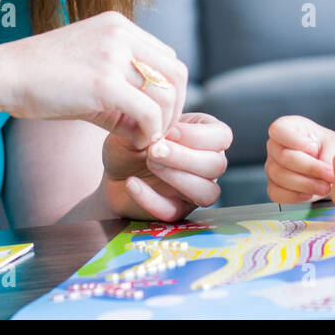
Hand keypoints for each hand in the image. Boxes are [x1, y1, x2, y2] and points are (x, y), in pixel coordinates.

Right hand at [0, 10, 186, 148]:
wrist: (0, 76)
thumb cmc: (40, 79)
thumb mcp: (89, 73)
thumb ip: (122, 89)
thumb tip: (151, 123)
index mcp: (118, 25)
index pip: (167, 57)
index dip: (168, 90)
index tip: (154, 115)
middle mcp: (121, 33)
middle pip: (176, 73)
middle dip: (174, 107)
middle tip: (158, 131)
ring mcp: (113, 55)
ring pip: (166, 93)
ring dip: (162, 123)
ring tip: (144, 138)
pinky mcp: (105, 83)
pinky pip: (148, 113)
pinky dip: (150, 132)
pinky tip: (135, 142)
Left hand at [103, 113, 232, 220]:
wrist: (113, 171)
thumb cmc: (132, 143)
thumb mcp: (138, 126)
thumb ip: (153, 123)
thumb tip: (165, 129)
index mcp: (205, 136)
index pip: (221, 136)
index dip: (198, 135)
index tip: (169, 131)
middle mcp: (206, 164)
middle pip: (217, 165)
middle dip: (185, 157)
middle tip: (154, 150)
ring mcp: (194, 190)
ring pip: (207, 192)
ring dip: (177, 178)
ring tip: (149, 164)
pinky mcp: (176, 210)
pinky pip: (173, 211)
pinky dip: (151, 199)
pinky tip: (132, 183)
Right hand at [265, 115, 334, 202]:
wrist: (331, 169)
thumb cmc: (329, 151)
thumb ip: (330, 153)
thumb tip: (325, 167)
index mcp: (288, 127)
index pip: (278, 130)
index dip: (295, 141)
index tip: (314, 149)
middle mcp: (275, 146)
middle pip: (283, 156)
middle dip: (309, 167)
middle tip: (328, 173)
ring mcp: (272, 166)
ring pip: (280, 176)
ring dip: (306, 184)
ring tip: (325, 186)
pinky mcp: (274, 185)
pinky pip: (276, 193)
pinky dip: (295, 196)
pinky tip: (310, 193)